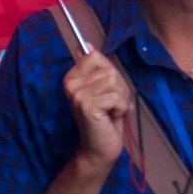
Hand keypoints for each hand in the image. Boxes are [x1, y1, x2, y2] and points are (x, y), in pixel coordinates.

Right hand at [62, 51, 132, 174]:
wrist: (99, 149)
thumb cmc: (105, 120)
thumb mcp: (103, 89)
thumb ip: (98, 68)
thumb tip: (87, 44)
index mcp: (72, 77)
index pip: (96, 56)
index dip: (110, 73)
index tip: (108, 90)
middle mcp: (71, 83)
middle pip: (109, 70)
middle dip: (119, 88)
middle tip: (112, 105)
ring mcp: (77, 94)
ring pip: (114, 81)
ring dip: (121, 99)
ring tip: (112, 111)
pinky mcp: (87, 106)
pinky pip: (116, 97)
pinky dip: (121, 109)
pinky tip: (111, 118)